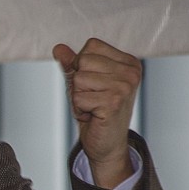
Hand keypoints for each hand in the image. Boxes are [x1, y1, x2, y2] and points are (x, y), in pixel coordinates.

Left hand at [52, 38, 140, 188]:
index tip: (93, 84)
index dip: (82, 65)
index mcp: (128, 62)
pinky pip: (78, 98)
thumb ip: (73, 64)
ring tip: (92, 107)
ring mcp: (124, 87)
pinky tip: (92, 115)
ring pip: (79, 79)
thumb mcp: (84, 83)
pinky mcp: (113, 102)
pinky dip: (79, 109)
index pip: (91, 46)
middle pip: (84, 60)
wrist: (107, 143)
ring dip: (78, 97)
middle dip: (78, 82)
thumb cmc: (96, 111)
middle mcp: (130, 72)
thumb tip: (58, 48)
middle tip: (91, 98)